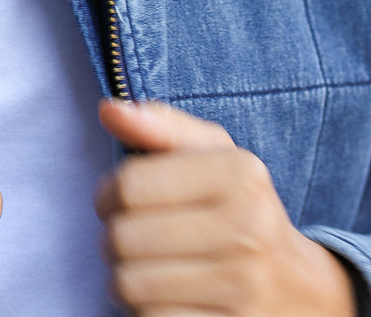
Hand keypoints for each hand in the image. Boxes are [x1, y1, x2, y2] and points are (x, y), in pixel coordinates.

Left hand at [96, 98, 357, 314]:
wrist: (298, 286)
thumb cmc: (237, 206)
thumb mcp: (212, 154)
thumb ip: (159, 125)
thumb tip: (109, 110)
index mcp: (240, 175)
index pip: (130, 184)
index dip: (107, 193)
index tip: (116, 200)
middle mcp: (248, 230)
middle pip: (125, 237)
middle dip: (113, 237)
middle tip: (129, 236)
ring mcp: (243, 287)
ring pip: (130, 285)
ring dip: (123, 277)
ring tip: (144, 266)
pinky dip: (144, 309)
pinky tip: (164, 294)